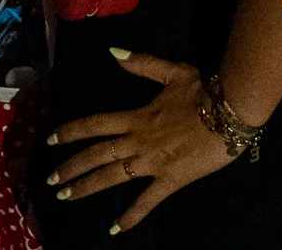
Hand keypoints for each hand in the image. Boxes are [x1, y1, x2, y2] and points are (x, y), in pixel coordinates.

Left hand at [46, 49, 235, 231]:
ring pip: (112, 177)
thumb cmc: (203, 90)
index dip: (71, 132)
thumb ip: (141, 64)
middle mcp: (138, 142)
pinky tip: (114, 229)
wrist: (231, 111)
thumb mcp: (172, 71)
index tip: (50, 140)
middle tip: (51, 180)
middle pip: (96, 155)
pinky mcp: (171, 179)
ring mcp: (153, 163)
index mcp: (136, 117)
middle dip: (71, 167)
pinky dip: (131, 216)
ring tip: (67, 196)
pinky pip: (148, 201)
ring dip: (87, 187)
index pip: (95, 125)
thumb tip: (113, 52)